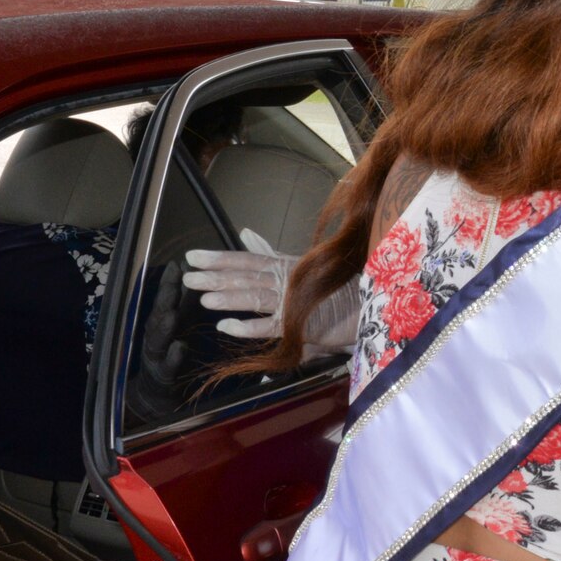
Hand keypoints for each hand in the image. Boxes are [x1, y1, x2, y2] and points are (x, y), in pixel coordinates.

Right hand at [141, 264, 190, 384]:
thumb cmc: (176, 356)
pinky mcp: (163, 376)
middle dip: (165, 297)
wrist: (158, 396)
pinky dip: (172, 357)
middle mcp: (157, 336)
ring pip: (158, 338)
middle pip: (160, 313)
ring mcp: (157, 356)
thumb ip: (189, 309)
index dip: (171, 283)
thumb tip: (201, 280)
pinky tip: (179, 347)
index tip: (179, 264)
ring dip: (164, 326)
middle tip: (175, 280)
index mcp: (164, 323)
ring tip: (172, 314)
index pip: (167, 300)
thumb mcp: (185, 330)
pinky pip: (168, 366)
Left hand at [185, 228, 358, 354]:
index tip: (194, 256)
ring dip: (228, 297)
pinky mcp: (303, 323)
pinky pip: (270, 325)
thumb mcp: (303, 268)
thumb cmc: (339, 288)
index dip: (220, 258)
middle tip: (188, 277)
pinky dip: (248, 326)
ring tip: (204, 298)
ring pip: (255, 296)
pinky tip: (227, 326)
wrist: (372, 304)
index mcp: (288, 265)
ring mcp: (295, 300)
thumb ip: (272, 254)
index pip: (248, 259)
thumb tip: (247, 234)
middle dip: (215, 276)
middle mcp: (289, 279)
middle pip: (246, 276)